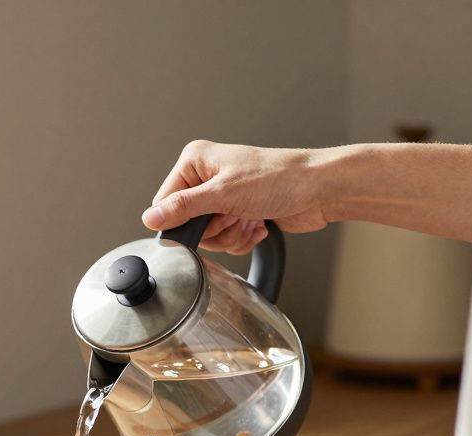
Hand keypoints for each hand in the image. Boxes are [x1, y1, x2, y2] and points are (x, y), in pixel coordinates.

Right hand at [142, 141, 329, 253]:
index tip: (206, 220)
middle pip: (188, 223)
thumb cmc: (281, 178)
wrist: (320, 190)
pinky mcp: (240, 212)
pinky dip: (243, 237)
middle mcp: (208, 176)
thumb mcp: (224, 194)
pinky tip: (258, 224)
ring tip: (250, 218)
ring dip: (231, 235)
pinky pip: (228, 239)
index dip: (183, 220)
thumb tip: (151, 218)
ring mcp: (225, 195)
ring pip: (210, 235)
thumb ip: (183, 208)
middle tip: (234, 216)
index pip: (165, 201)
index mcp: (196, 161)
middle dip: (215, 229)